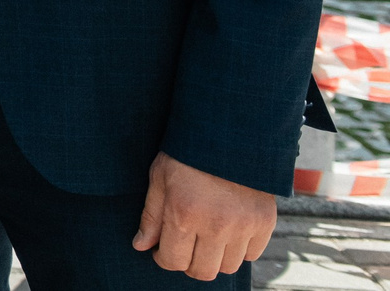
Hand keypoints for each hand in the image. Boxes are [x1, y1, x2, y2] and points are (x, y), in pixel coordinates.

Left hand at [133, 152, 273, 279]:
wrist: (229, 134)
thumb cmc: (187, 154)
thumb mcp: (159, 178)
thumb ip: (151, 216)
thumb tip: (141, 246)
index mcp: (184, 214)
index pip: (173, 261)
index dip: (163, 259)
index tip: (162, 250)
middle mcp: (216, 225)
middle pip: (203, 271)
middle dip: (188, 264)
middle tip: (184, 247)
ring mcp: (243, 226)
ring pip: (228, 267)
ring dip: (214, 258)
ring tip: (206, 238)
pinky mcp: (264, 222)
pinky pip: (252, 255)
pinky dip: (240, 250)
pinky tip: (229, 232)